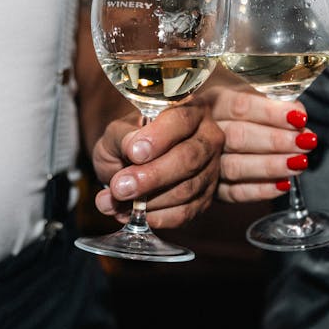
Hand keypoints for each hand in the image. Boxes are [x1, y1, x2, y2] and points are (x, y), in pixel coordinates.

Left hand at [91, 99, 224, 227]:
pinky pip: (185, 213)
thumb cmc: (127, 141)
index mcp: (189, 111)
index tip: (134, 153)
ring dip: (150, 201)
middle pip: (189, 158)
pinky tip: (134, 214)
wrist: (131, 163)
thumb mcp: (117, 132)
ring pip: (187, 189)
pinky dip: (157, 218)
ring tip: (117, 201)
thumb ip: (122, 137)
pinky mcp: (205, 199)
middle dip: (152, 176)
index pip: (181, 120)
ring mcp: (211, 170)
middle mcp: (208, 138)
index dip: (158, 138)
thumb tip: (132, 149)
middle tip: (120, 187)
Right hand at [203, 84, 316, 202]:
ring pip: (235, 167)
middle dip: (275, 141)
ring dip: (271, 167)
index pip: (241, 106)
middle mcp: (205, 131)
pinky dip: (261, 190)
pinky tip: (283, 184)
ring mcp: (205, 160)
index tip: (299, 118)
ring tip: (299, 163)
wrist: (208, 128)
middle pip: (238, 137)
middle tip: (305, 142)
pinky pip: (234, 193)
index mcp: (214, 101)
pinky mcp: (211, 187)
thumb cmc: (235, 109)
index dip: (271, 113)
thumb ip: (274, 102)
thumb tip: (299, 115)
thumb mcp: (249, 93)